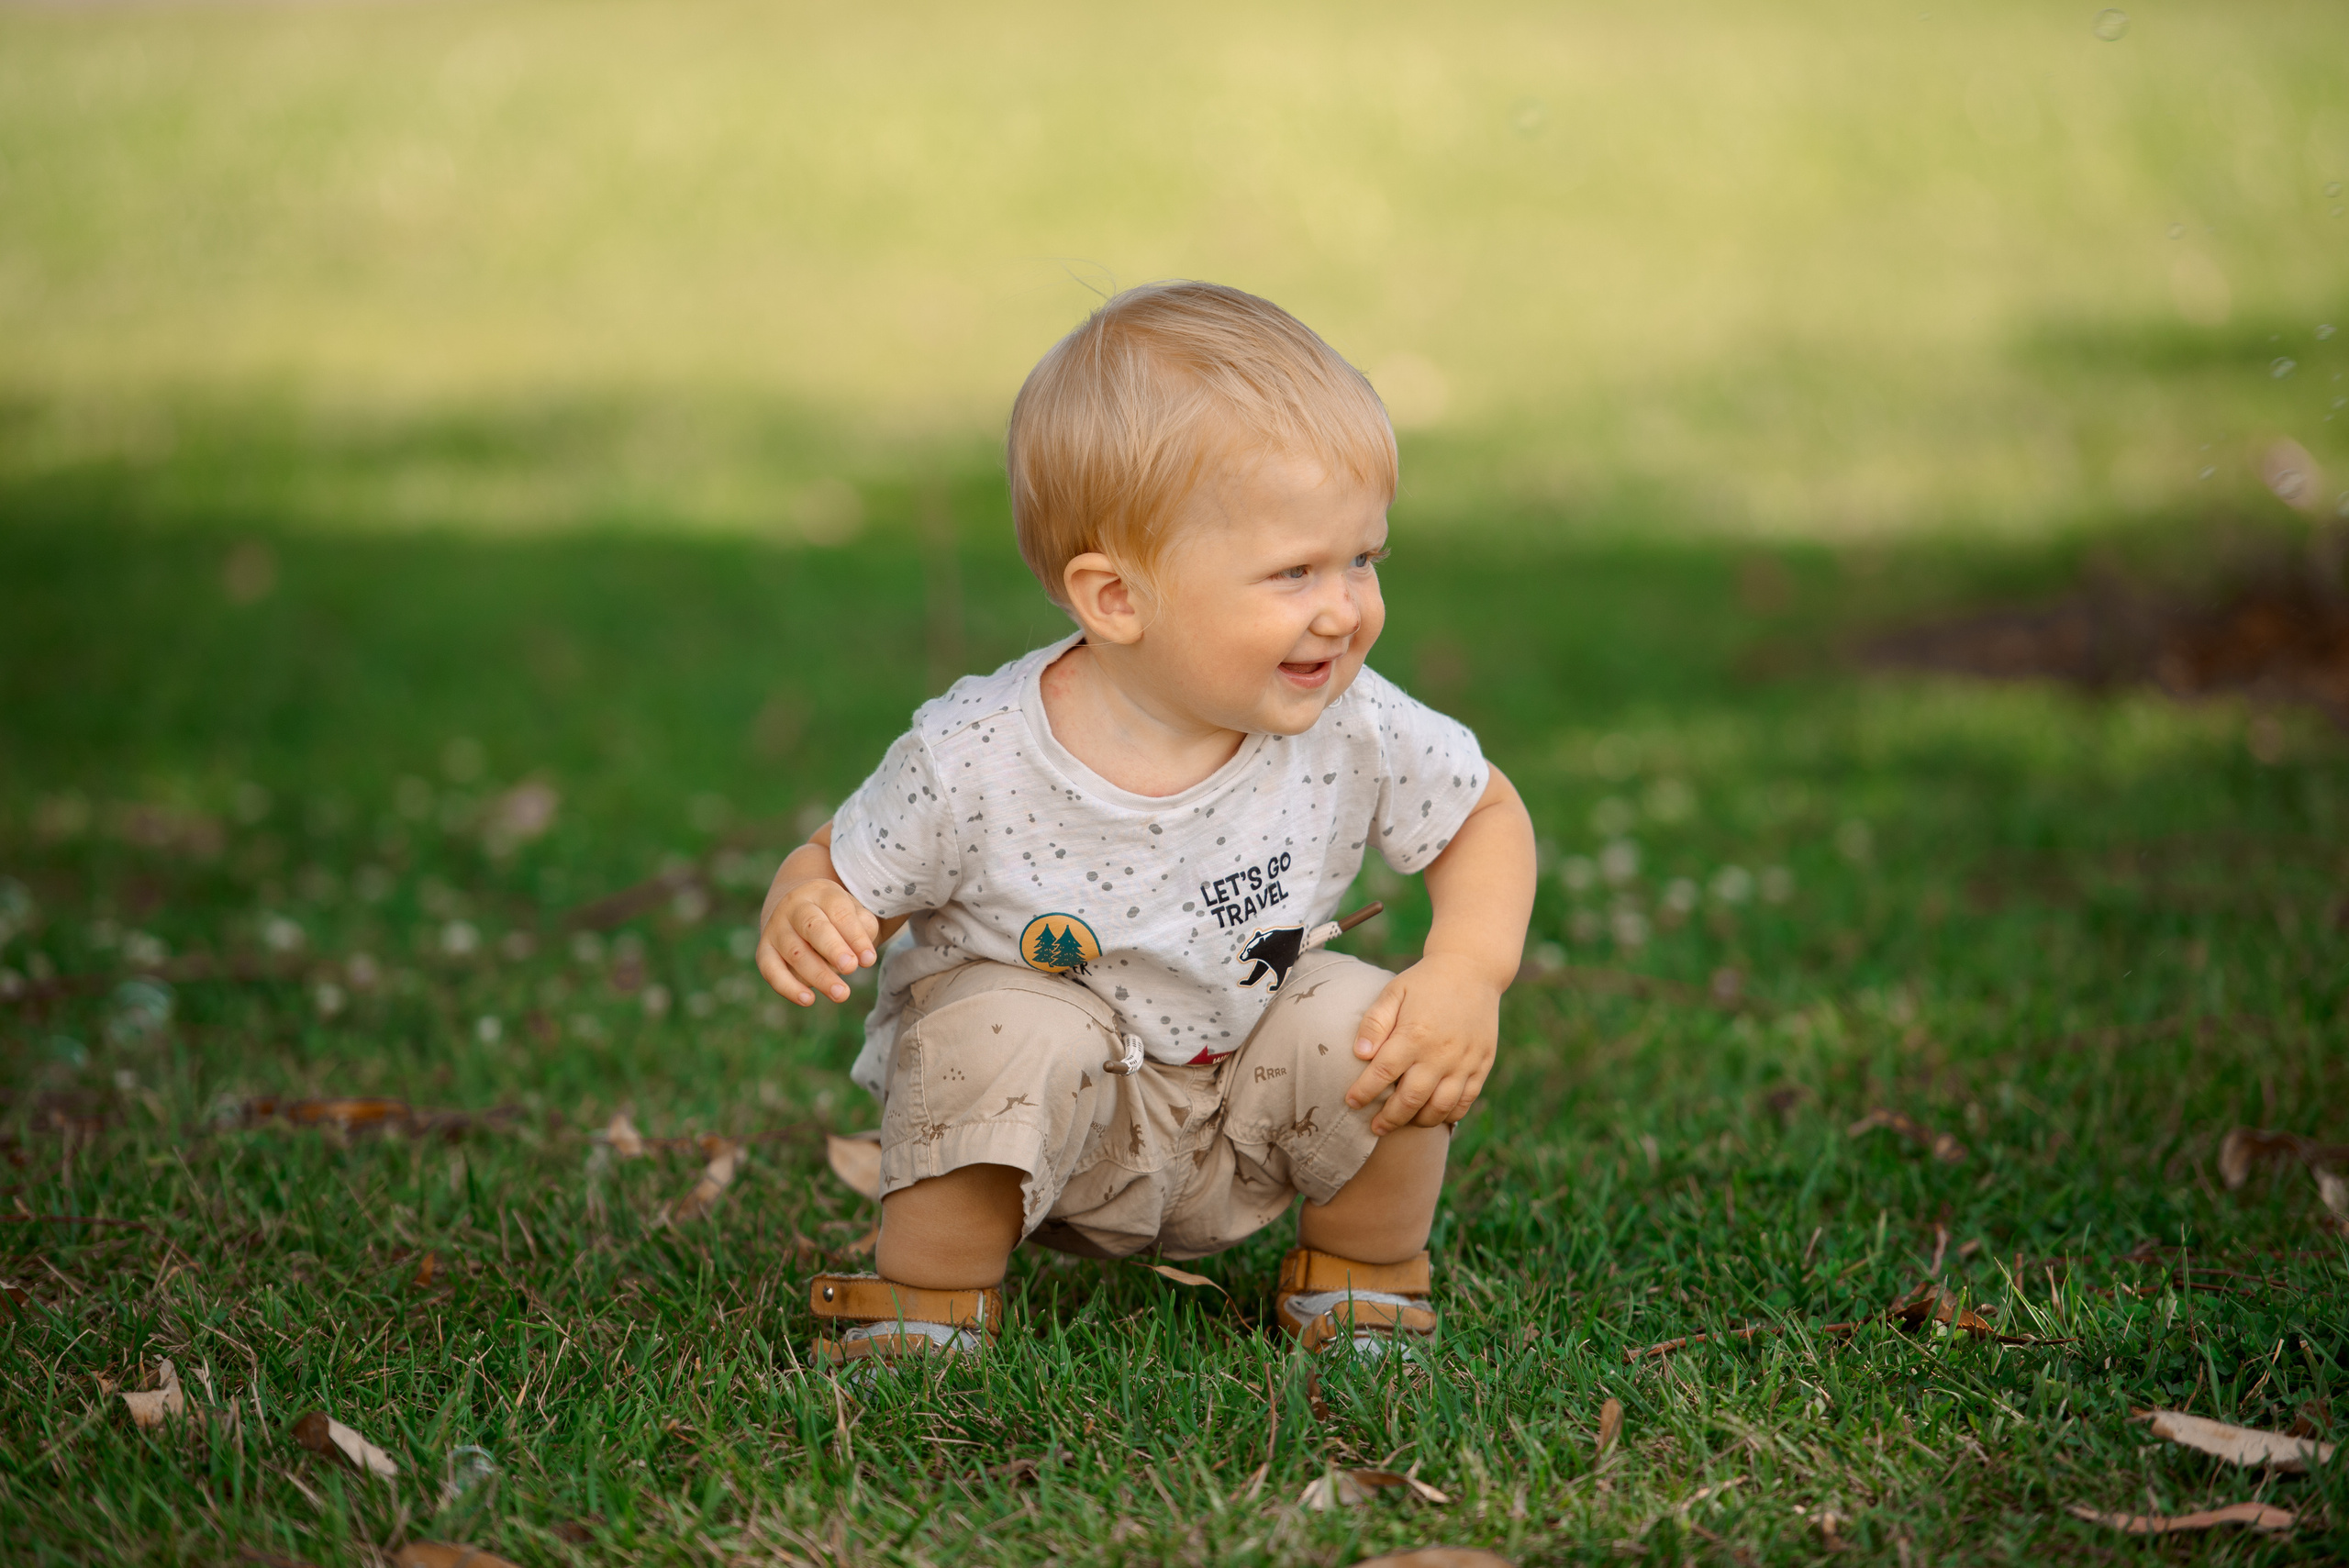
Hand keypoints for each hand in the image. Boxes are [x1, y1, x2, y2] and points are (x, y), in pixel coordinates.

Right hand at [757, 877, 880, 1005]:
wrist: (796, 910)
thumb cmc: (835, 916)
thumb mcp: (854, 912)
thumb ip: (864, 929)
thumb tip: (864, 958)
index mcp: (821, 893)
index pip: (839, 912)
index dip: (855, 936)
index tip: (869, 960)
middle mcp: (794, 907)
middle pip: (812, 927)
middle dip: (832, 949)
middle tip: (850, 968)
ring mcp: (776, 928)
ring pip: (795, 952)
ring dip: (818, 975)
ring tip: (841, 994)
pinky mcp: (764, 950)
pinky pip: (771, 970)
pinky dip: (788, 987)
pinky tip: (808, 1000)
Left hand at [1342, 953, 1500, 1134]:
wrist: (1472, 970)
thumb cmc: (1425, 982)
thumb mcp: (1394, 992)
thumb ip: (1374, 1023)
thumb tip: (1360, 1054)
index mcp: (1415, 1034)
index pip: (1382, 1074)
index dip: (1363, 1092)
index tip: (1350, 1102)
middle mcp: (1441, 1053)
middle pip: (1410, 1100)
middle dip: (1388, 1119)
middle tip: (1374, 1127)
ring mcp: (1464, 1062)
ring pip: (1439, 1108)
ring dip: (1417, 1122)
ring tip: (1401, 1123)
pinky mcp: (1482, 1065)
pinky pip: (1465, 1102)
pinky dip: (1447, 1115)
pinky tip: (1432, 1116)